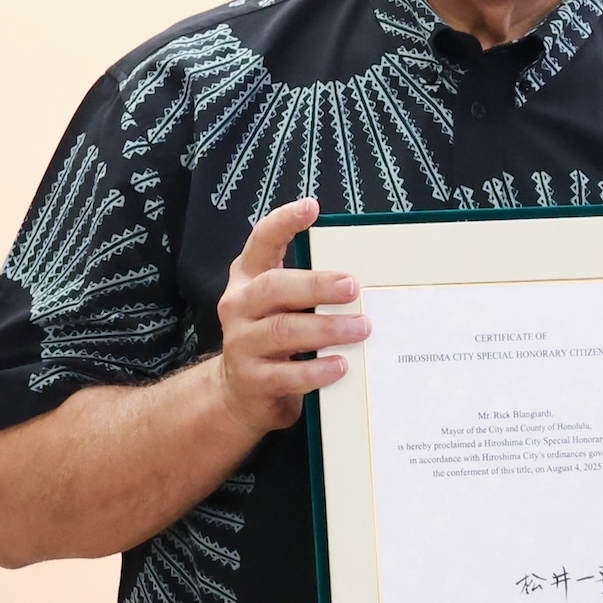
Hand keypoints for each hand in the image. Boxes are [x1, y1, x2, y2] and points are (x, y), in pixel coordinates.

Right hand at [212, 197, 370, 434]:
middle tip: (352, 286)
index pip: (261, 241)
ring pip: (283, 330)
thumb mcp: (283, 306)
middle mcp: (239, 305)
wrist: (238, 395)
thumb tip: (364, 274)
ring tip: (361, 328)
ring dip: (327, 328)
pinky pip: (286, 374)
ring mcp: (241, 343)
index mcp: (249, 278)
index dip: (283, 222)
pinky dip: (316, 370)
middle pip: (274, 287)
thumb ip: (308, 288)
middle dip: (316, 284)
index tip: (311, 207)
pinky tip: (340, 366)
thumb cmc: (274, 340)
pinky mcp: (252, 379)